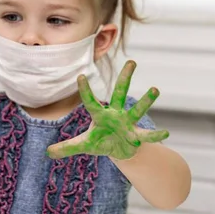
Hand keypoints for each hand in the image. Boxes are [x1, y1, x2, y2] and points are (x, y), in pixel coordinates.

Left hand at [46, 60, 168, 159]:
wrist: (118, 150)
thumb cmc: (100, 142)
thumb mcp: (83, 145)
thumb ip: (66, 147)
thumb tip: (48, 152)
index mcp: (100, 115)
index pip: (91, 101)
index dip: (85, 90)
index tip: (80, 76)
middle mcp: (116, 114)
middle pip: (121, 93)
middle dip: (126, 78)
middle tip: (132, 61)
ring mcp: (128, 123)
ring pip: (138, 109)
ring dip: (146, 100)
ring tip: (155, 89)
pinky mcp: (137, 135)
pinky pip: (147, 135)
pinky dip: (155, 136)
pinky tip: (166, 134)